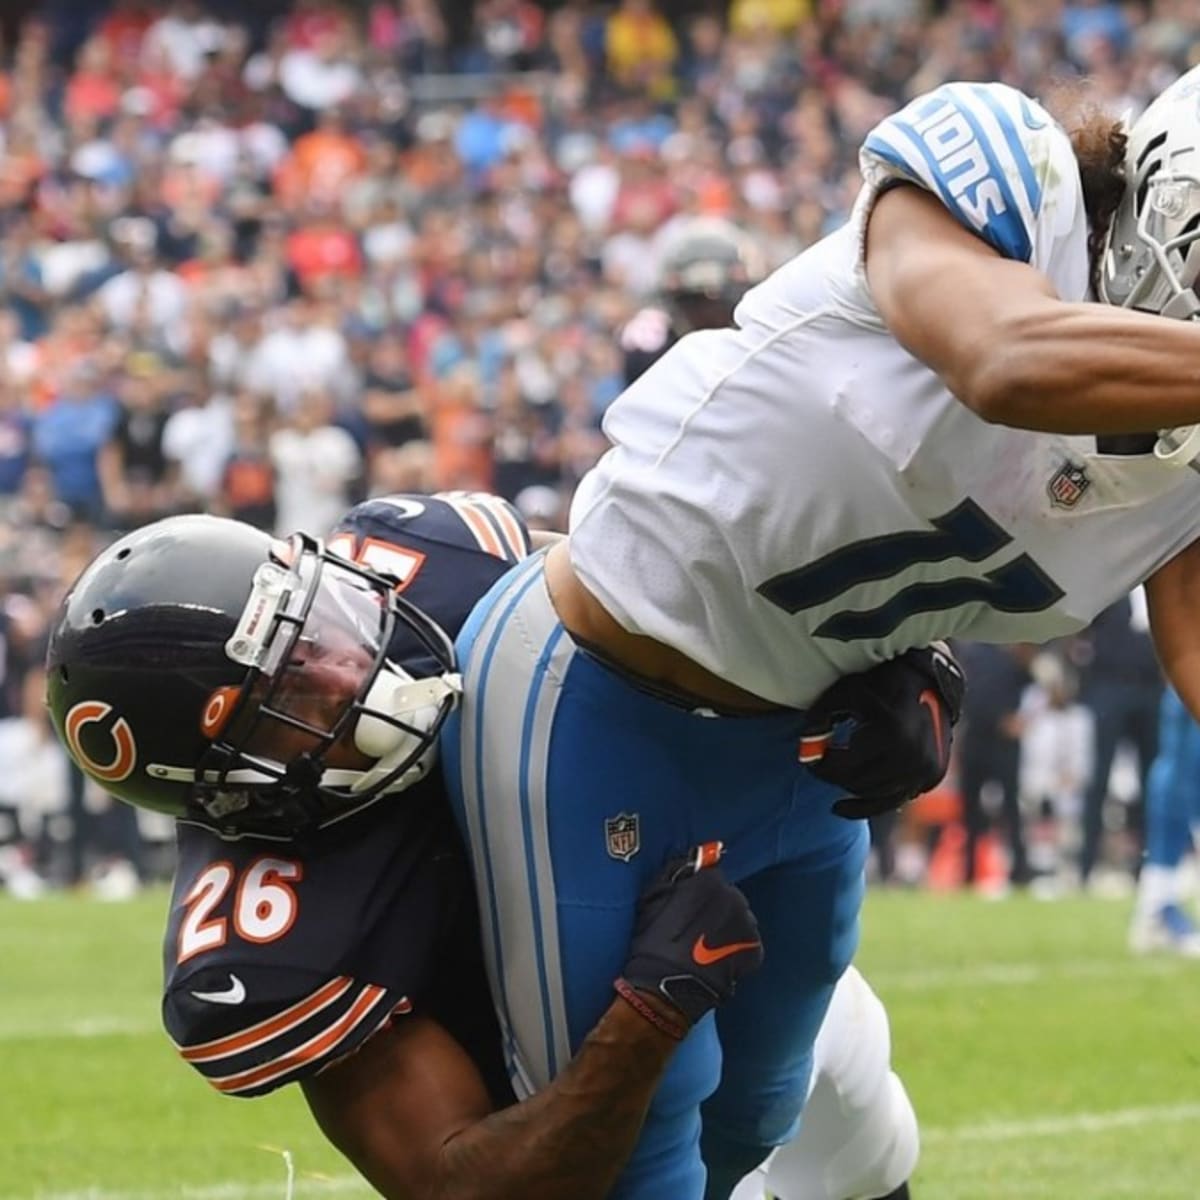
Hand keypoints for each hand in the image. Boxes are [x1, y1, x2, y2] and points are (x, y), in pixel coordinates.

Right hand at [619, 843, 762, 1027]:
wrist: (666, 987)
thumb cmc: (653, 941)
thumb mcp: (651, 899)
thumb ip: (674, 874)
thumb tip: (692, 861)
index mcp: (710, 881)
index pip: (711, 875)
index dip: (699, 890)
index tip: (689, 904)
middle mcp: (735, 897)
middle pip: (728, 896)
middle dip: (716, 908)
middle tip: (697, 928)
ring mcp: (748, 924)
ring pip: (740, 918)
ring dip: (727, 927)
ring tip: (707, 946)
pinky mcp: (756, 950)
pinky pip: (747, 943)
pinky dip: (736, 949)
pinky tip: (718, 960)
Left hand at [801, 642, 964, 819]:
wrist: (928, 683)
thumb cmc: (879, 685)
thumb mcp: (846, 691)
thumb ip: (820, 716)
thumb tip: (805, 748)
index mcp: (891, 732)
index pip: (843, 765)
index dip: (820, 765)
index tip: (809, 759)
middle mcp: (911, 756)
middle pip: (856, 782)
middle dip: (832, 775)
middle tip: (819, 766)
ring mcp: (923, 770)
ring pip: (872, 793)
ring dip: (849, 785)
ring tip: (835, 772)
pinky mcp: (930, 778)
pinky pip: (892, 801)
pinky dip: (865, 807)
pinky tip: (839, 807)